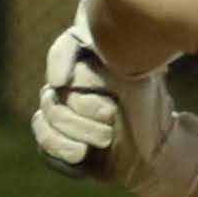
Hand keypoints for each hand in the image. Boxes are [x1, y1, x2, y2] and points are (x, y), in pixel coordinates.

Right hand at [33, 0, 197, 196]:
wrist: (153, 151)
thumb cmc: (148, 111)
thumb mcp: (139, 81)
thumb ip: (118, 59)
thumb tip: (109, 41)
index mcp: (88, 63)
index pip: (64, 49)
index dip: (60, 60)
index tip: (64, 80)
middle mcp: (67, 85)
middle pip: (56, 90)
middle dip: (84, 107)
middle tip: (111, 116)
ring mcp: (58, 112)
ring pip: (48, 115)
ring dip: (76, 130)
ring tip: (105, 140)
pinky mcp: (54, 138)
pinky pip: (44, 141)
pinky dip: (62, 148)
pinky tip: (81, 155)